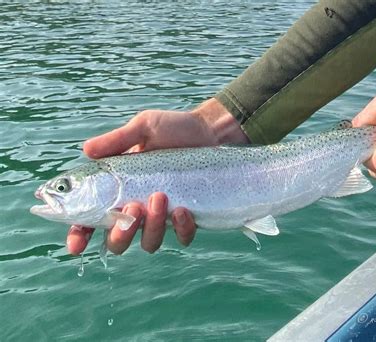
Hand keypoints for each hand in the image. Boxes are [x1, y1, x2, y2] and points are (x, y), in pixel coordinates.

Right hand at [67, 98, 247, 254]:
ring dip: (150, 227)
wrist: (209, 131)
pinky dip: (181, 228)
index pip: (90, 219)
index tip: (77, 245)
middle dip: (120, 233)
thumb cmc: (173, 128)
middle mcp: (137, 207)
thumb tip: (86, 150)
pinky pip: (182, 237)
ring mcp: (162, 215)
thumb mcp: (143, 127)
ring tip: (159, 197)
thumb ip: (116, 140)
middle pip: (117, 240)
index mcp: (118, 189)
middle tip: (132, 208)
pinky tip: (183, 209)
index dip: (79, 235)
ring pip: (148, 242)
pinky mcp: (187, 217)